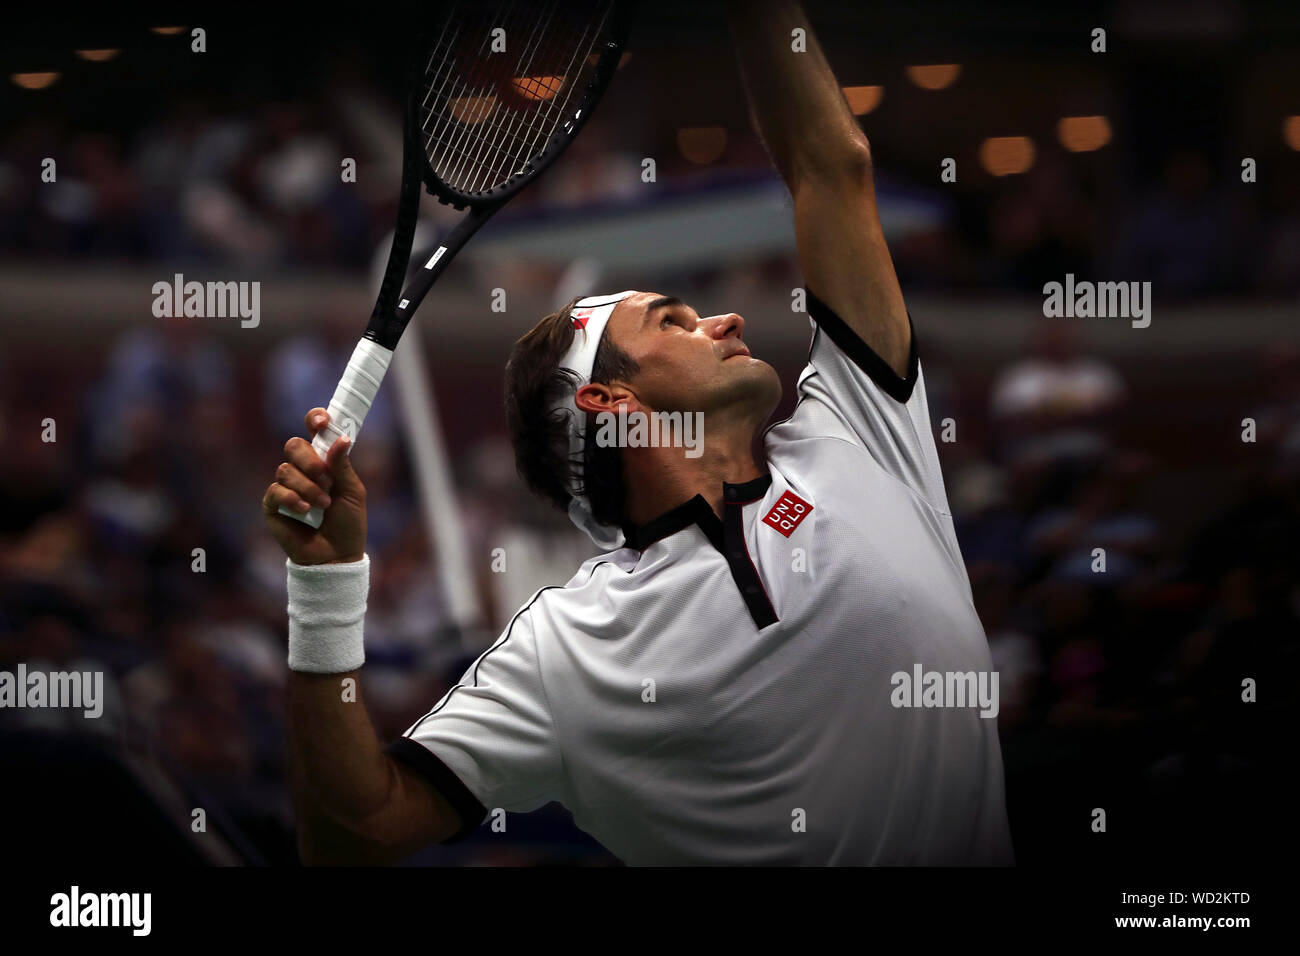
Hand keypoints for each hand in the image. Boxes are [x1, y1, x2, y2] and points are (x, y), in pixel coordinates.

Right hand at [263, 408, 366, 565]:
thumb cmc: (348, 524)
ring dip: (308, 487)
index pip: (313, 431)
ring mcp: (286, 487)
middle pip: (294, 445)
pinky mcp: (273, 505)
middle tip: (326, 479)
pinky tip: (305, 510)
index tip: (322, 421)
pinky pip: (276, 490)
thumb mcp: (353, 492)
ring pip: (286, 469)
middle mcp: (303, 470)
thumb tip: (340, 438)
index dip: (315, 420)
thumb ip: (343, 466)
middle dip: (311, 460)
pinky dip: (292, 498)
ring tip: (323, 506)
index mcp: (324, 462)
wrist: (336, 556)